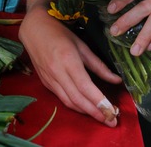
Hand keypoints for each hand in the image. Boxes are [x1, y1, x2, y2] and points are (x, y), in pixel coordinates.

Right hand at [19, 3, 121, 125]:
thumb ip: (98, 65)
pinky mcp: (45, 83)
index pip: (85, 86)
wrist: (34, 29)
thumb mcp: (82, 45)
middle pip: (78, 98)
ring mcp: (49, 78)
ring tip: (102, 117)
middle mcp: (57, 72)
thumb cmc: (60, 33)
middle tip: (112, 121)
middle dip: (95, 112)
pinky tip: (85, 108)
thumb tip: (116, 80)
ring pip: (69, 102)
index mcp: (68, 59)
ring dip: (86, 112)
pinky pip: (61, 98)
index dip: (99, 101)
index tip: (113, 111)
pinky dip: (75, 106)